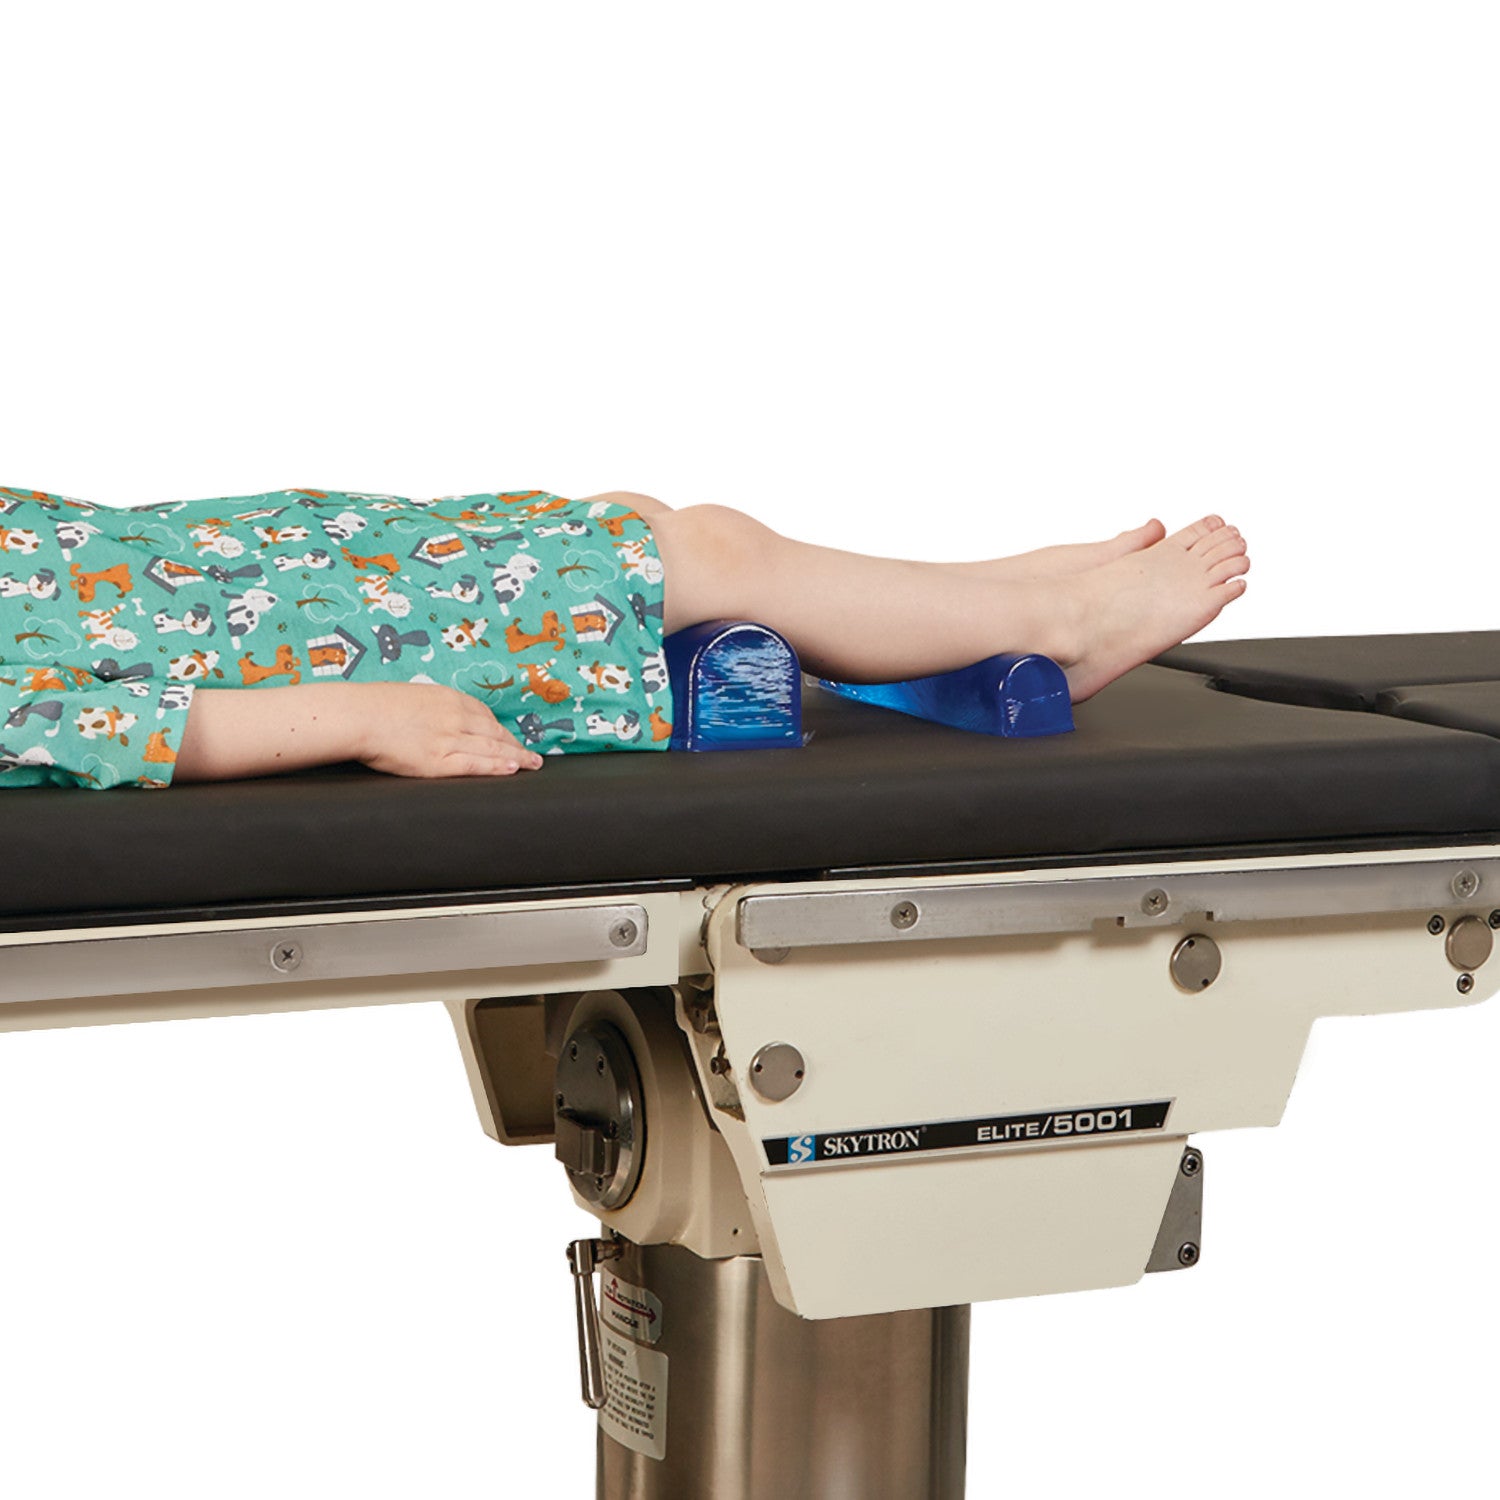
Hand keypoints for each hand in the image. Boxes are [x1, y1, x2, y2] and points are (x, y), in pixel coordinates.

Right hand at [358, 682, 544, 778]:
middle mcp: (454, 716)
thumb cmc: (373, 705)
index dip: (500, 728)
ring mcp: (449, 738)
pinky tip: (512, 769)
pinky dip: (497, 766)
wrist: (357, 715)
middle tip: (532, 755)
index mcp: (447, 698)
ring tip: (532, 765)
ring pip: (492, 747)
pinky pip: (476, 763)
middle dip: (515, 743)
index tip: (510, 737)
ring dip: (516, 757)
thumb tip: (431, 716)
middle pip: (495, 731)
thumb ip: (428, 707)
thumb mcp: (410, 697)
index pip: (483, 714)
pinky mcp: (439, 760)